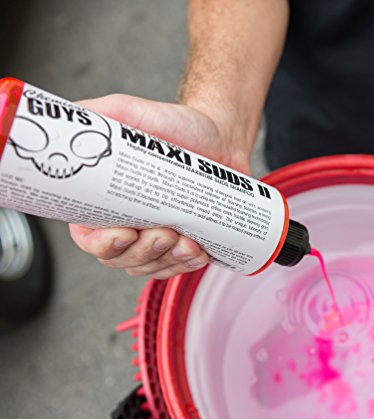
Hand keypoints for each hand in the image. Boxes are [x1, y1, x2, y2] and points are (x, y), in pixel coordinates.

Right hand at [69, 94, 250, 278]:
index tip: (125, 233)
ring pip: (147, 267)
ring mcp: (153, 237)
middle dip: (143, 252)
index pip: (88, 235)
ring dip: (167, 259)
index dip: (102, 243)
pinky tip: (197, 251)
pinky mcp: (180, 244)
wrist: (221, 139)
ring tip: (187, 240)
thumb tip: (71, 121)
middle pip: (119, 258)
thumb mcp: (134, 113)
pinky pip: (174, 268)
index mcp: (105, 199)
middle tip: (166, 232)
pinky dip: (186, 264)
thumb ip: (101, 116)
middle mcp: (125, 222)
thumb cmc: (179, 128)